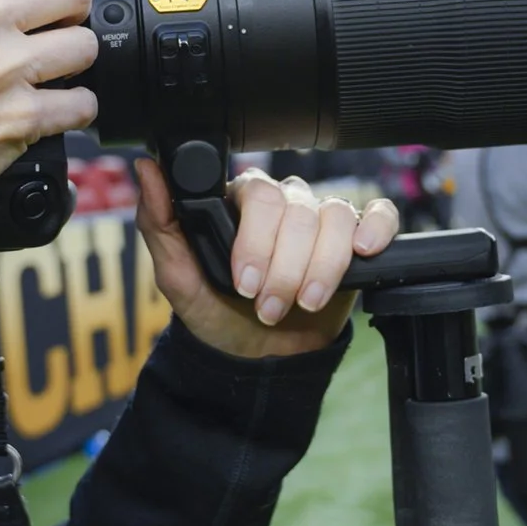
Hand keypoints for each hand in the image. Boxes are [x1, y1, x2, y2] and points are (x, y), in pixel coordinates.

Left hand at [134, 158, 398, 359]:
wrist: (255, 356)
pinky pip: (377, 214)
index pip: (261, 196)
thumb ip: (160, 222)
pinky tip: (363, 255)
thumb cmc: (216, 312)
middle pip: (300, 212)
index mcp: (240, 201)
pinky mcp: (355, 239)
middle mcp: (284, 203)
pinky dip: (375, 231)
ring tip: (303, 304)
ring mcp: (320, 219)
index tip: (243, 284)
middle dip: (285, 269)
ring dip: (321, 270)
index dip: (256, 242)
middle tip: (267, 306)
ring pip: (337, 220)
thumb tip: (148, 169)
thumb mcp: (178, 277)